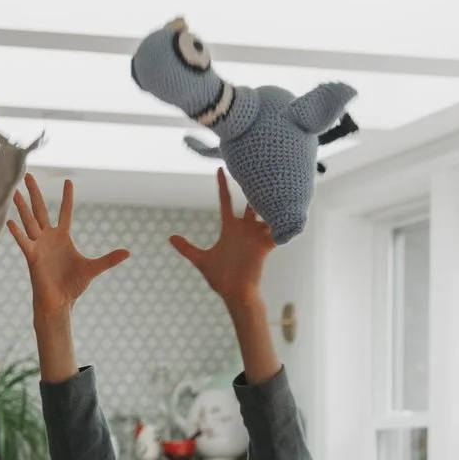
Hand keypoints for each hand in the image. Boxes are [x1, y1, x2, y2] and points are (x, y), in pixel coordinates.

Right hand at [8, 177, 130, 317]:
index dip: (67, 197)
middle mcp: (48, 238)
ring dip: (22, 207)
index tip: (68, 181)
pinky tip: (10, 222)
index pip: (65, 212)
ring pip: (29, 221)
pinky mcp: (32, 257)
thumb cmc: (73, 286)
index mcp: (63, 237)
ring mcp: (39, 246)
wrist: (59, 302)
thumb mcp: (93, 268)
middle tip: (28, 175)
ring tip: (15, 192)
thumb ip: (109, 259)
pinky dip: (17, 233)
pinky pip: (24, 242)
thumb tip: (128, 252)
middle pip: (40, 210)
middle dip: (35, 192)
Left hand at [169, 172, 274, 310]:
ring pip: (264, 211)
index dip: (222, 185)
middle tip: (254, 164)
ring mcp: (256, 236)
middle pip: (248, 200)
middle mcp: (244, 229)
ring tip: (273, 180)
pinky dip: (282, 220)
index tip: (219, 169)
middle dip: (251, 184)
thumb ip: (187, 248)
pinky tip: (288, 208)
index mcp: (230, 228)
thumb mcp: (201, 260)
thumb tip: (170, 237)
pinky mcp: (265, 245)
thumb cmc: (221, 279)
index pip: (225, 201)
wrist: (235, 295)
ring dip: (268, 197)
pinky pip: (276, 229)